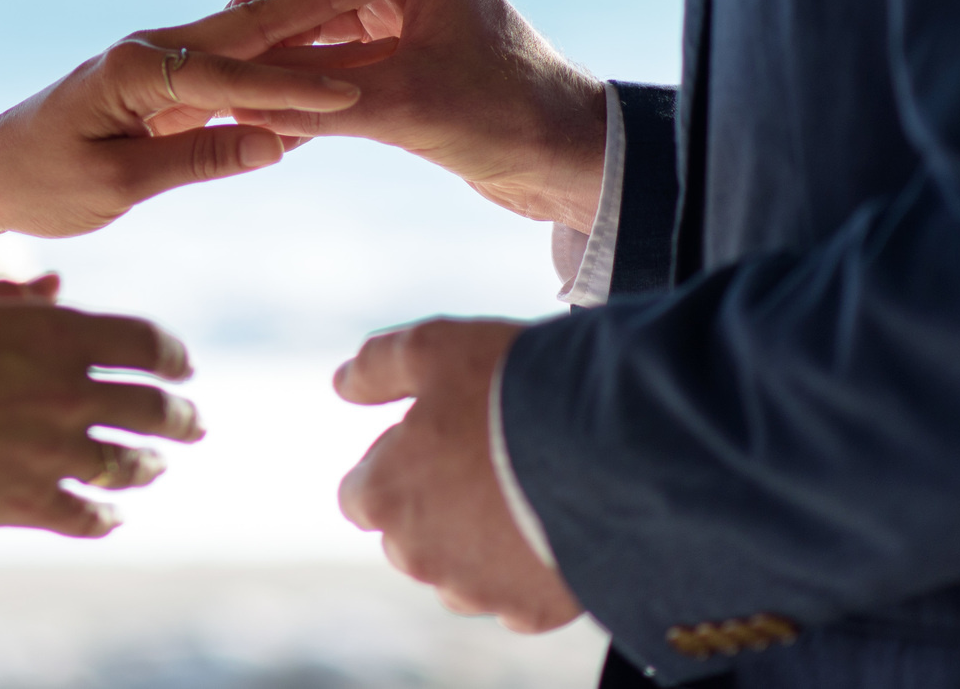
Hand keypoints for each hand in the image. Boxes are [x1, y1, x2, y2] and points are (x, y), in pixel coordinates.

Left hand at [0, 0, 399, 239]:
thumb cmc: (42, 182)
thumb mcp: (114, 184)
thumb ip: (192, 160)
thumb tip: (273, 144)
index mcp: (131, 71)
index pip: (225, 79)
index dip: (289, 89)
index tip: (349, 92)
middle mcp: (148, 51)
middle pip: (247, 28)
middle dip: (317, 3)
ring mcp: (158, 60)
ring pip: (246, 40)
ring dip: (309, 19)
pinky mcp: (165, 80)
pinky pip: (233, 67)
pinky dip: (281, 57)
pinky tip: (325, 52)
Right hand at [0, 276, 204, 537]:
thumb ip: (7, 294)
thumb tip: (53, 287)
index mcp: (54, 336)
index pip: (146, 344)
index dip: (172, 355)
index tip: (182, 365)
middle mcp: (67, 395)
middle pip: (153, 409)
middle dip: (181, 417)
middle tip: (192, 423)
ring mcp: (51, 454)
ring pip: (127, 465)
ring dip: (148, 465)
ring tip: (154, 467)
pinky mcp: (25, 504)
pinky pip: (86, 516)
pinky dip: (105, 517)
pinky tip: (109, 516)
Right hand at [234, 0, 605, 228]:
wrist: (577, 164)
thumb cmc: (509, 117)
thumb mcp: (403, 103)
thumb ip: (319, 96)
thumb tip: (238, 97)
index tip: (230, 29)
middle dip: (269, 28)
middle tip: (225, 68)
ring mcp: (414, 27)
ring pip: (327, 32)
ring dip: (289, 63)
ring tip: (242, 98)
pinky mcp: (416, 68)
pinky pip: (346, 66)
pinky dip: (314, 89)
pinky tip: (281, 124)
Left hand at [334, 317, 582, 632]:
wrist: (616, 449)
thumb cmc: (515, 392)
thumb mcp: (435, 348)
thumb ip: (378, 367)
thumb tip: (343, 384)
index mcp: (385, 497)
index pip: (363, 495)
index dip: (398, 463)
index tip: (438, 439)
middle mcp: (419, 556)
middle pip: (411, 536)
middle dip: (436, 505)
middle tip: (488, 458)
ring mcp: (478, 590)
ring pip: (462, 570)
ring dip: (481, 540)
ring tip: (527, 489)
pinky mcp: (533, 611)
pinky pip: (518, 594)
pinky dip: (530, 567)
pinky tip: (554, 524)